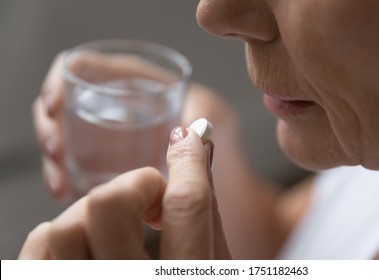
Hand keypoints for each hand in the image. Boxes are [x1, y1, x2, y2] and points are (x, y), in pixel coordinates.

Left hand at [19, 126, 230, 258]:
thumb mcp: (215, 266)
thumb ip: (205, 215)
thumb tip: (195, 156)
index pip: (186, 204)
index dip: (189, 160)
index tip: (189, 140)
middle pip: (108, 203)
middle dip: (136, 188)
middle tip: (154, 206)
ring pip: (64, 224)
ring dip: (98, 213)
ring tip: (123, 230)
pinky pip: (39, 244)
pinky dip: (64, 232)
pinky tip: (93, 245)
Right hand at [33, 52, 237, 199]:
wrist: (217, 174)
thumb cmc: (218, 137)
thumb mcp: (214, 114)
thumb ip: (203, 113)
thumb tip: (186, 131)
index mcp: (136, 81)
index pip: (86, 67)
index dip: (62, 81)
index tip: (55, 107)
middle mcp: (117, 103)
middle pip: (66, 103)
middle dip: (51, 126)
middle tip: (57, 151)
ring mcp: (109, 133)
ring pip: (64, 135)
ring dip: (55, 157)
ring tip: (61, 182)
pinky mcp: (106, 162)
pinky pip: (75, 164)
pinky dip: (65, 177)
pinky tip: (67, 193)